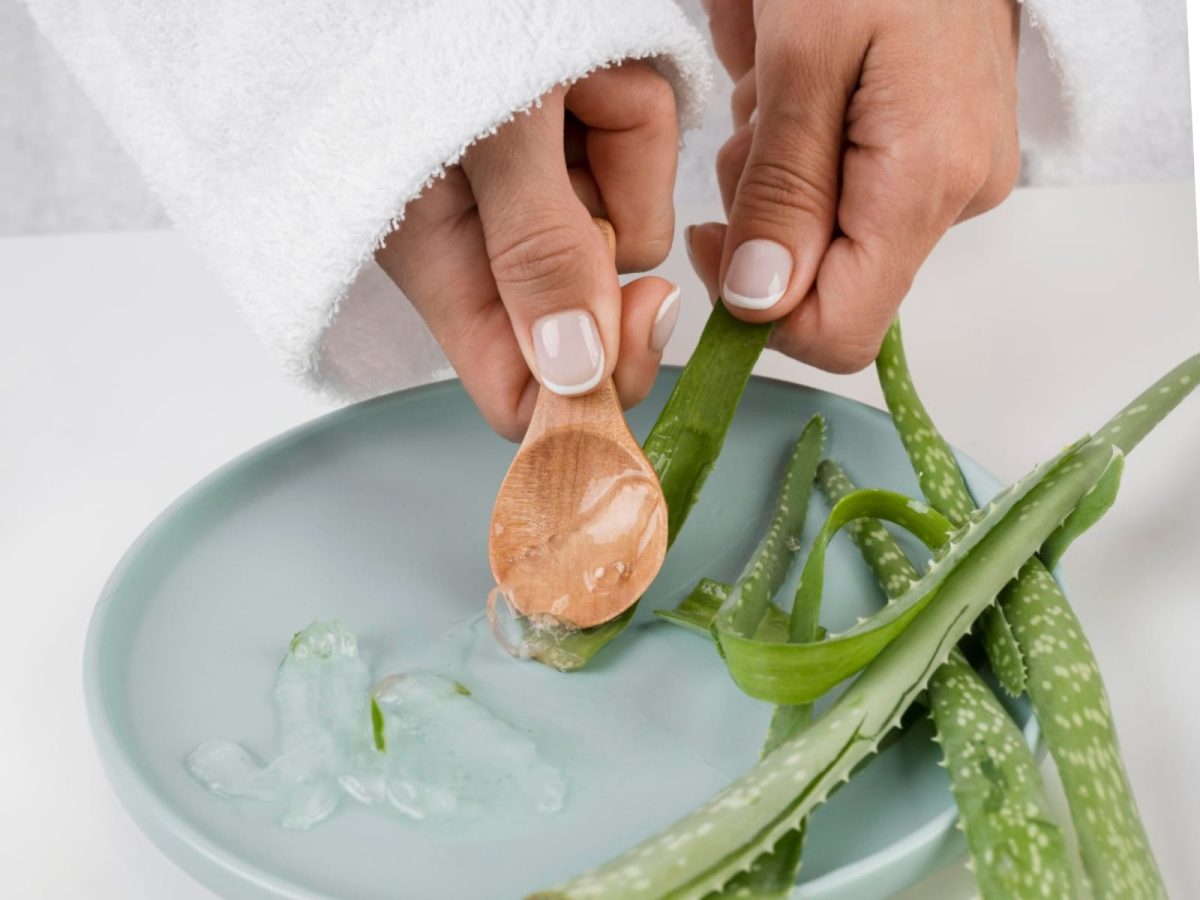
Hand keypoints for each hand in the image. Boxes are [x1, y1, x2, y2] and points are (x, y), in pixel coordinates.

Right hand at [375, 63, 682, 439]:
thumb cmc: (436, 29)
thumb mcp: (485, 136)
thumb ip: (532, 251)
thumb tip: (572, 374)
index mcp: (445, 269)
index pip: (518, 392)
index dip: (579, 391)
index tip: (626, 333)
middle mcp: (493, 249)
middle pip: (587, 325)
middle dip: (605, 260)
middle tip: (585, 196)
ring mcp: (541, 199)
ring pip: (626, 239)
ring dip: (622, 169)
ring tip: (567, 93)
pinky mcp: (584, 151)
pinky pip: (644, 169)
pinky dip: (633, 122)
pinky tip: (587, 74)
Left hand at [691, 0, 1019, 370]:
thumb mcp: (803, 55)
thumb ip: (783, 189)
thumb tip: (758, 302)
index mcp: (926, 183)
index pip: (837, 331)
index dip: (760, 310)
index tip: (714, 237)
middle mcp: (956, 198)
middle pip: (829, 285)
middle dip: (766, 223)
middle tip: (756, 124)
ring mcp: (954, 179)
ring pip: (831, 241)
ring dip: (779, 182)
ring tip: (782, 90)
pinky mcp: (939, 158)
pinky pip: (849, 198)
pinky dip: (806, 159)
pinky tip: (807, 91)